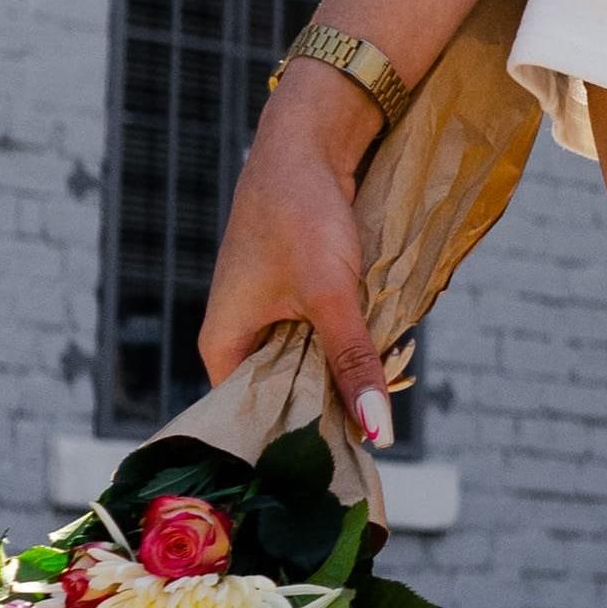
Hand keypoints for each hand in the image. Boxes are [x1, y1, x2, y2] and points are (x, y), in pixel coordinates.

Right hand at [198, 77, 397, 443]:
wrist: (309, 144)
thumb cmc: (301, 215)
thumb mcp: (332, 296)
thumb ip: (352, 363)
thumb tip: (376, 430)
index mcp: (223, 347)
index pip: (252, 420)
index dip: (296, 443)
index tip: (343, 463)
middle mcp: (238, 339)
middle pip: (285, 399)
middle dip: (329, 411)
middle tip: (375, 434)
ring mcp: (267, 320)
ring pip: (310, 371)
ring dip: (345, 378)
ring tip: (383, 395)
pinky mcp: (296, 303)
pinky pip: (323, 344)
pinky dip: (350, 350)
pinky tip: (381, 361)